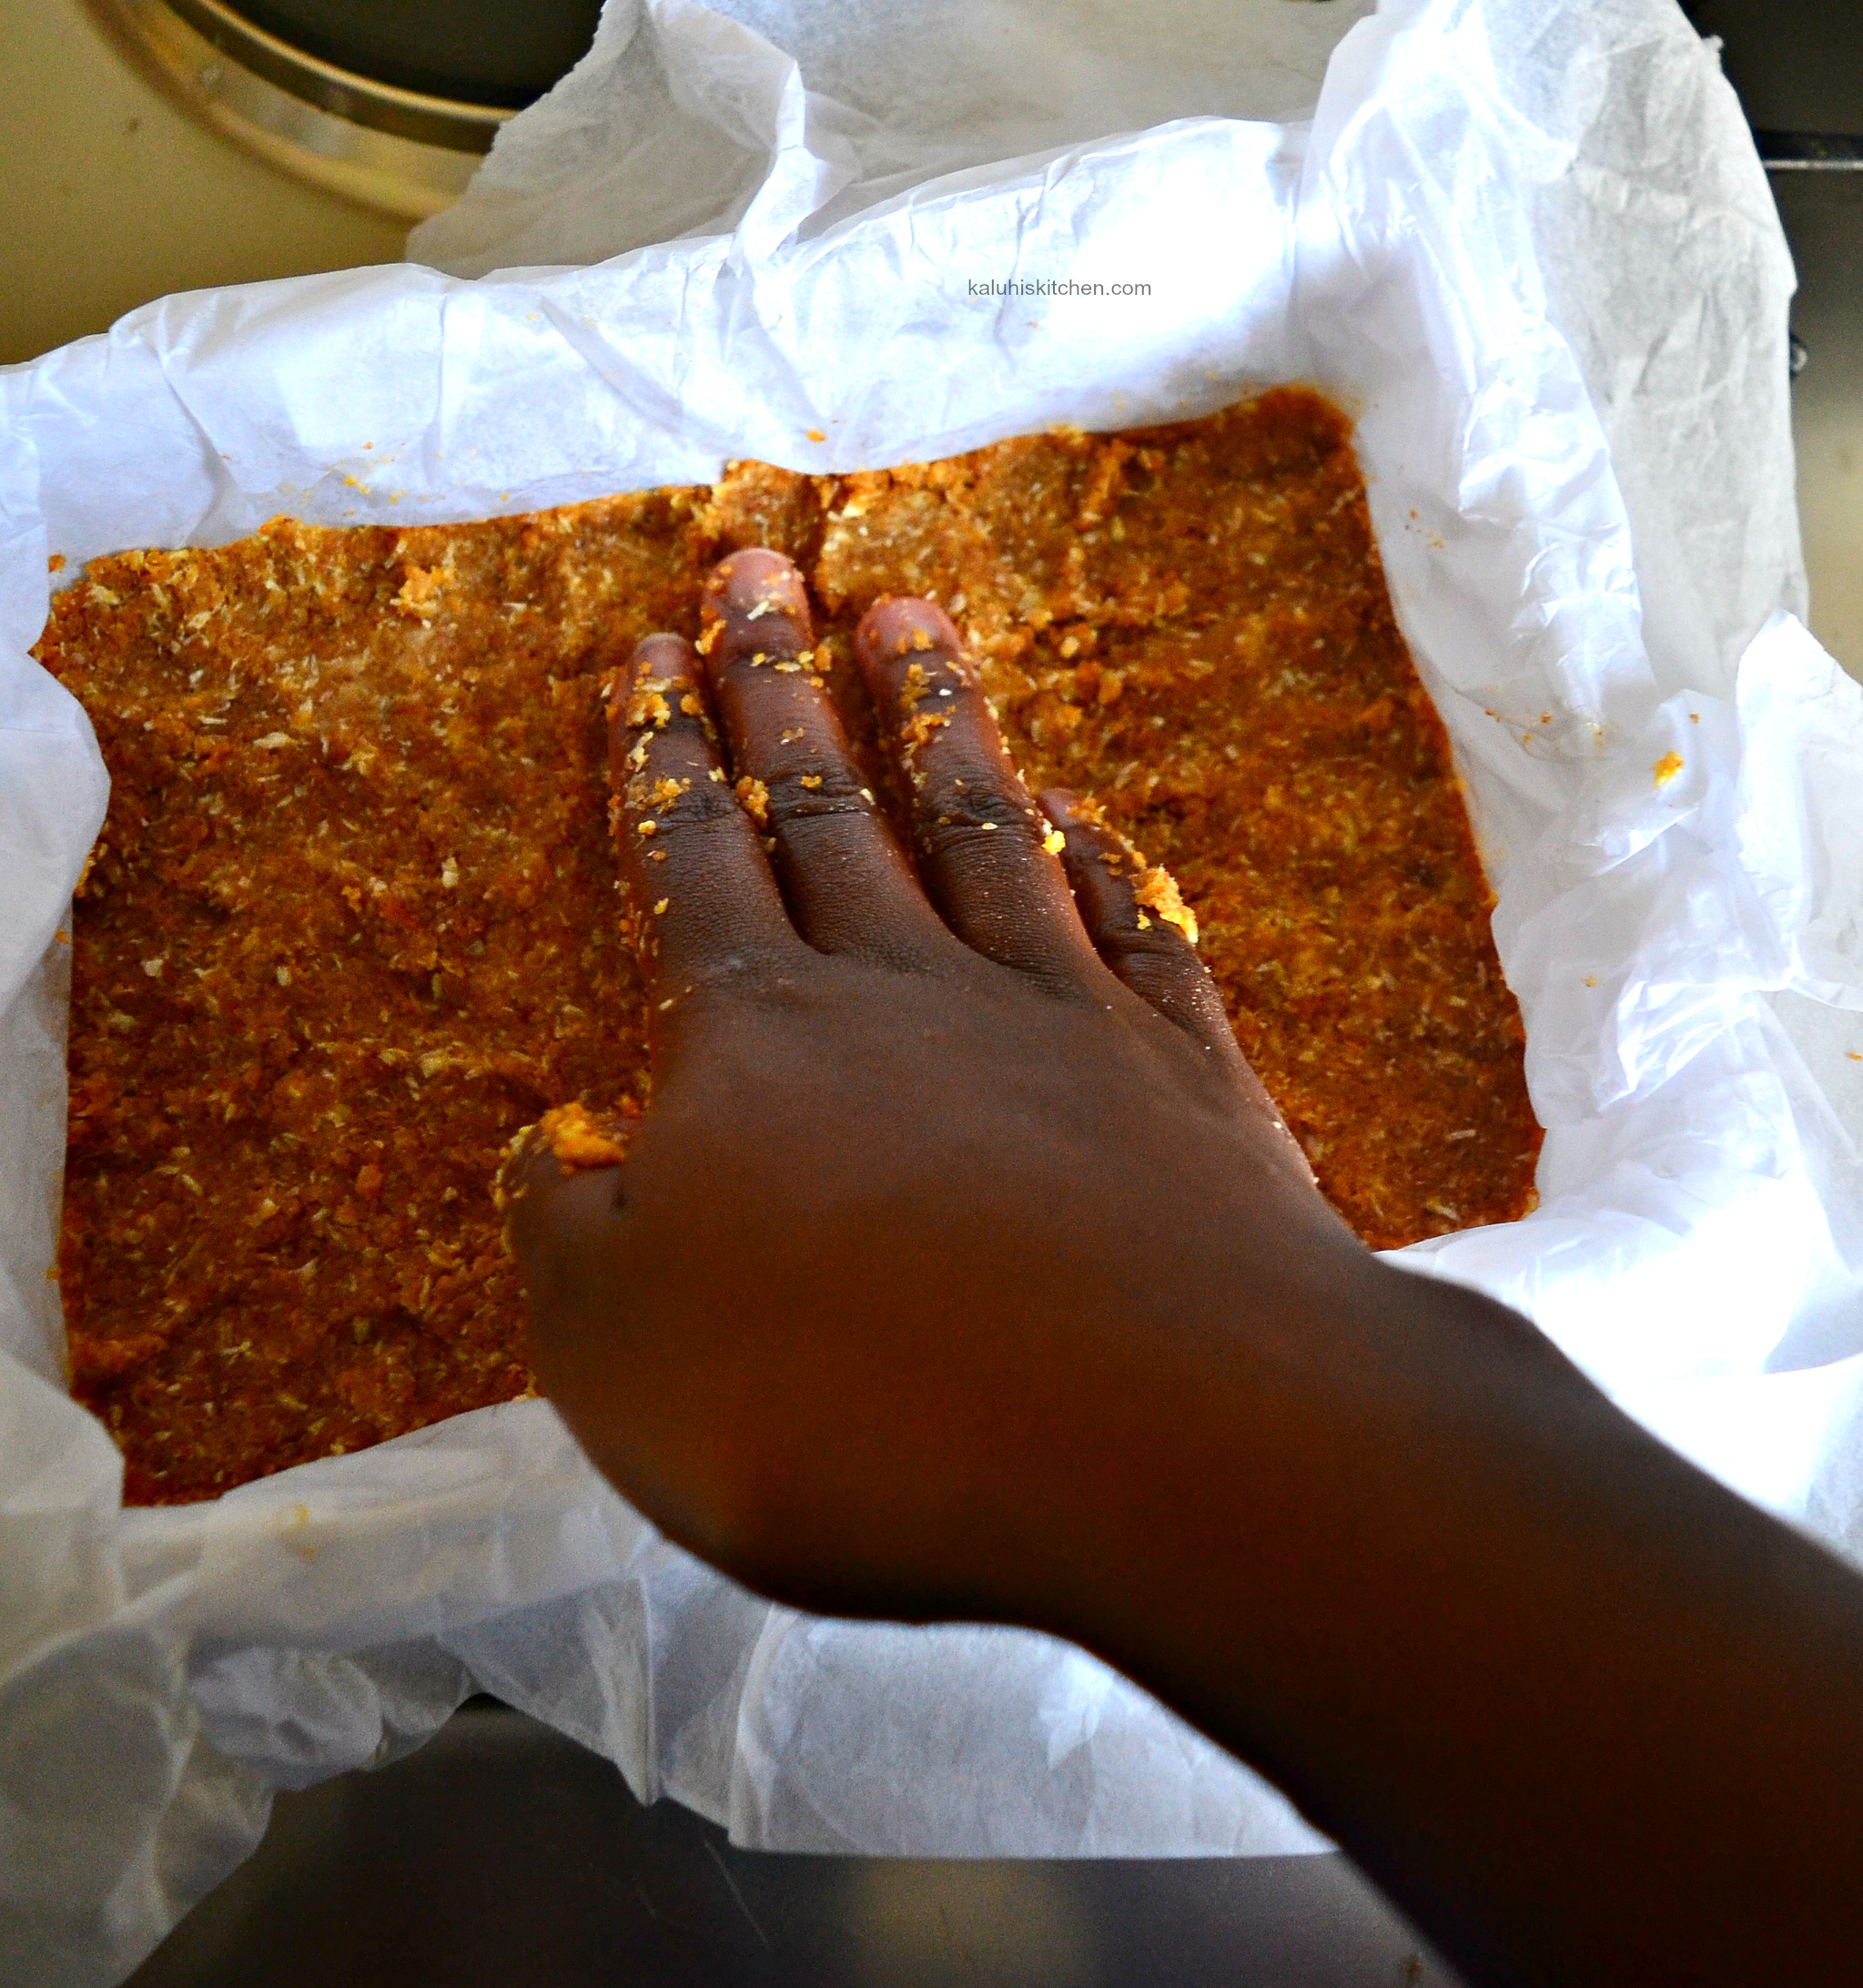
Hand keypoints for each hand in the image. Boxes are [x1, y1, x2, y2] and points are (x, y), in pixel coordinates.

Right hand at [502, 547, 1370, 1630]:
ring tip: (907, 617)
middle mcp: (907, 987)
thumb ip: (569, 1237)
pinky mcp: (1184, 1067)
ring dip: (939, 718)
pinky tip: (1078, 813)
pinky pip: (1128, 923)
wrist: (1155, 1423)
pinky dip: (1097, 857)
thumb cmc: (849, 1405)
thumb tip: (553, 1149)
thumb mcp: (620, 1353)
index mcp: (758, 1037)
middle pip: (831, 803)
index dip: (664, 757)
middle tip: (759, 564)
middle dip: (782, 679)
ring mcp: (1059, 1010)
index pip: (694, 861)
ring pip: (981, 827)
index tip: (652, 651)